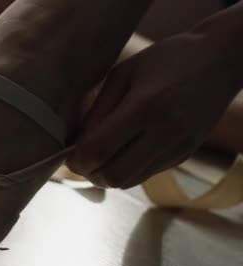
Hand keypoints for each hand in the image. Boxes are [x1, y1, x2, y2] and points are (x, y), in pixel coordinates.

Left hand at [67, 32, 241, 188]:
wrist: (220, 61)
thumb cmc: (164, 60)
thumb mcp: (122, 74)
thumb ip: (97, 111)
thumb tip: (77, 144)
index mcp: (145, 107)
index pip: (98, 151)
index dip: (77, 159)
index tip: (69, 154)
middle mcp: (165, 133)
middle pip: (113, 176)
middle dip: (90, 173)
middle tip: (82, 160)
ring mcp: (178, 148)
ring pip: (129, 182)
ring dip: (107, 175)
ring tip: (101, 156)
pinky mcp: (184, 155)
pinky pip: (146, 174)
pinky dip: (127, 170)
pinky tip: (123, 152)